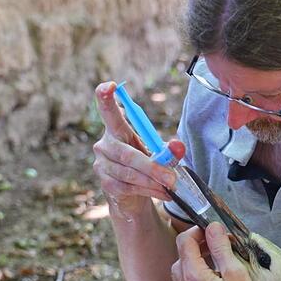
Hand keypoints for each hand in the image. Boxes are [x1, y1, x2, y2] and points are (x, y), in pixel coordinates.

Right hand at [92, 81, 184, 216]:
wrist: (133, 194)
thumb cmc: (145, 165)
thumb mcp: (158, 154)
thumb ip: (169, 150)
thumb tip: (178, 146)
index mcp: (117, 130)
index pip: (108, 112)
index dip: (106, 98)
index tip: (109, 86)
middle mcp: (104, 145)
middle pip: (126, 154)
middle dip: (152, 167)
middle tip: (171, 177)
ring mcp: (102, 165)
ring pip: (129, 173)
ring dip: (153, 181)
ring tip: (170, 186)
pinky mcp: (106, 184)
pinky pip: (128, 187)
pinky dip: (149, 190)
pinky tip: (162, 193)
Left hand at [171, 223, 265, 280]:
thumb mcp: (234, 271)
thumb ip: (220, 247)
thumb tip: (213, 227)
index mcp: (191, 275)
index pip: (185, 241)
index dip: (197, 231)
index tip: (212, 231)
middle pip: (181, 255)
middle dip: (198, 245)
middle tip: (218, 245)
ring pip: (180, 270)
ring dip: (194, 261)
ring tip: (215, 261)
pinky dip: (192, 276)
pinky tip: (210, 280)